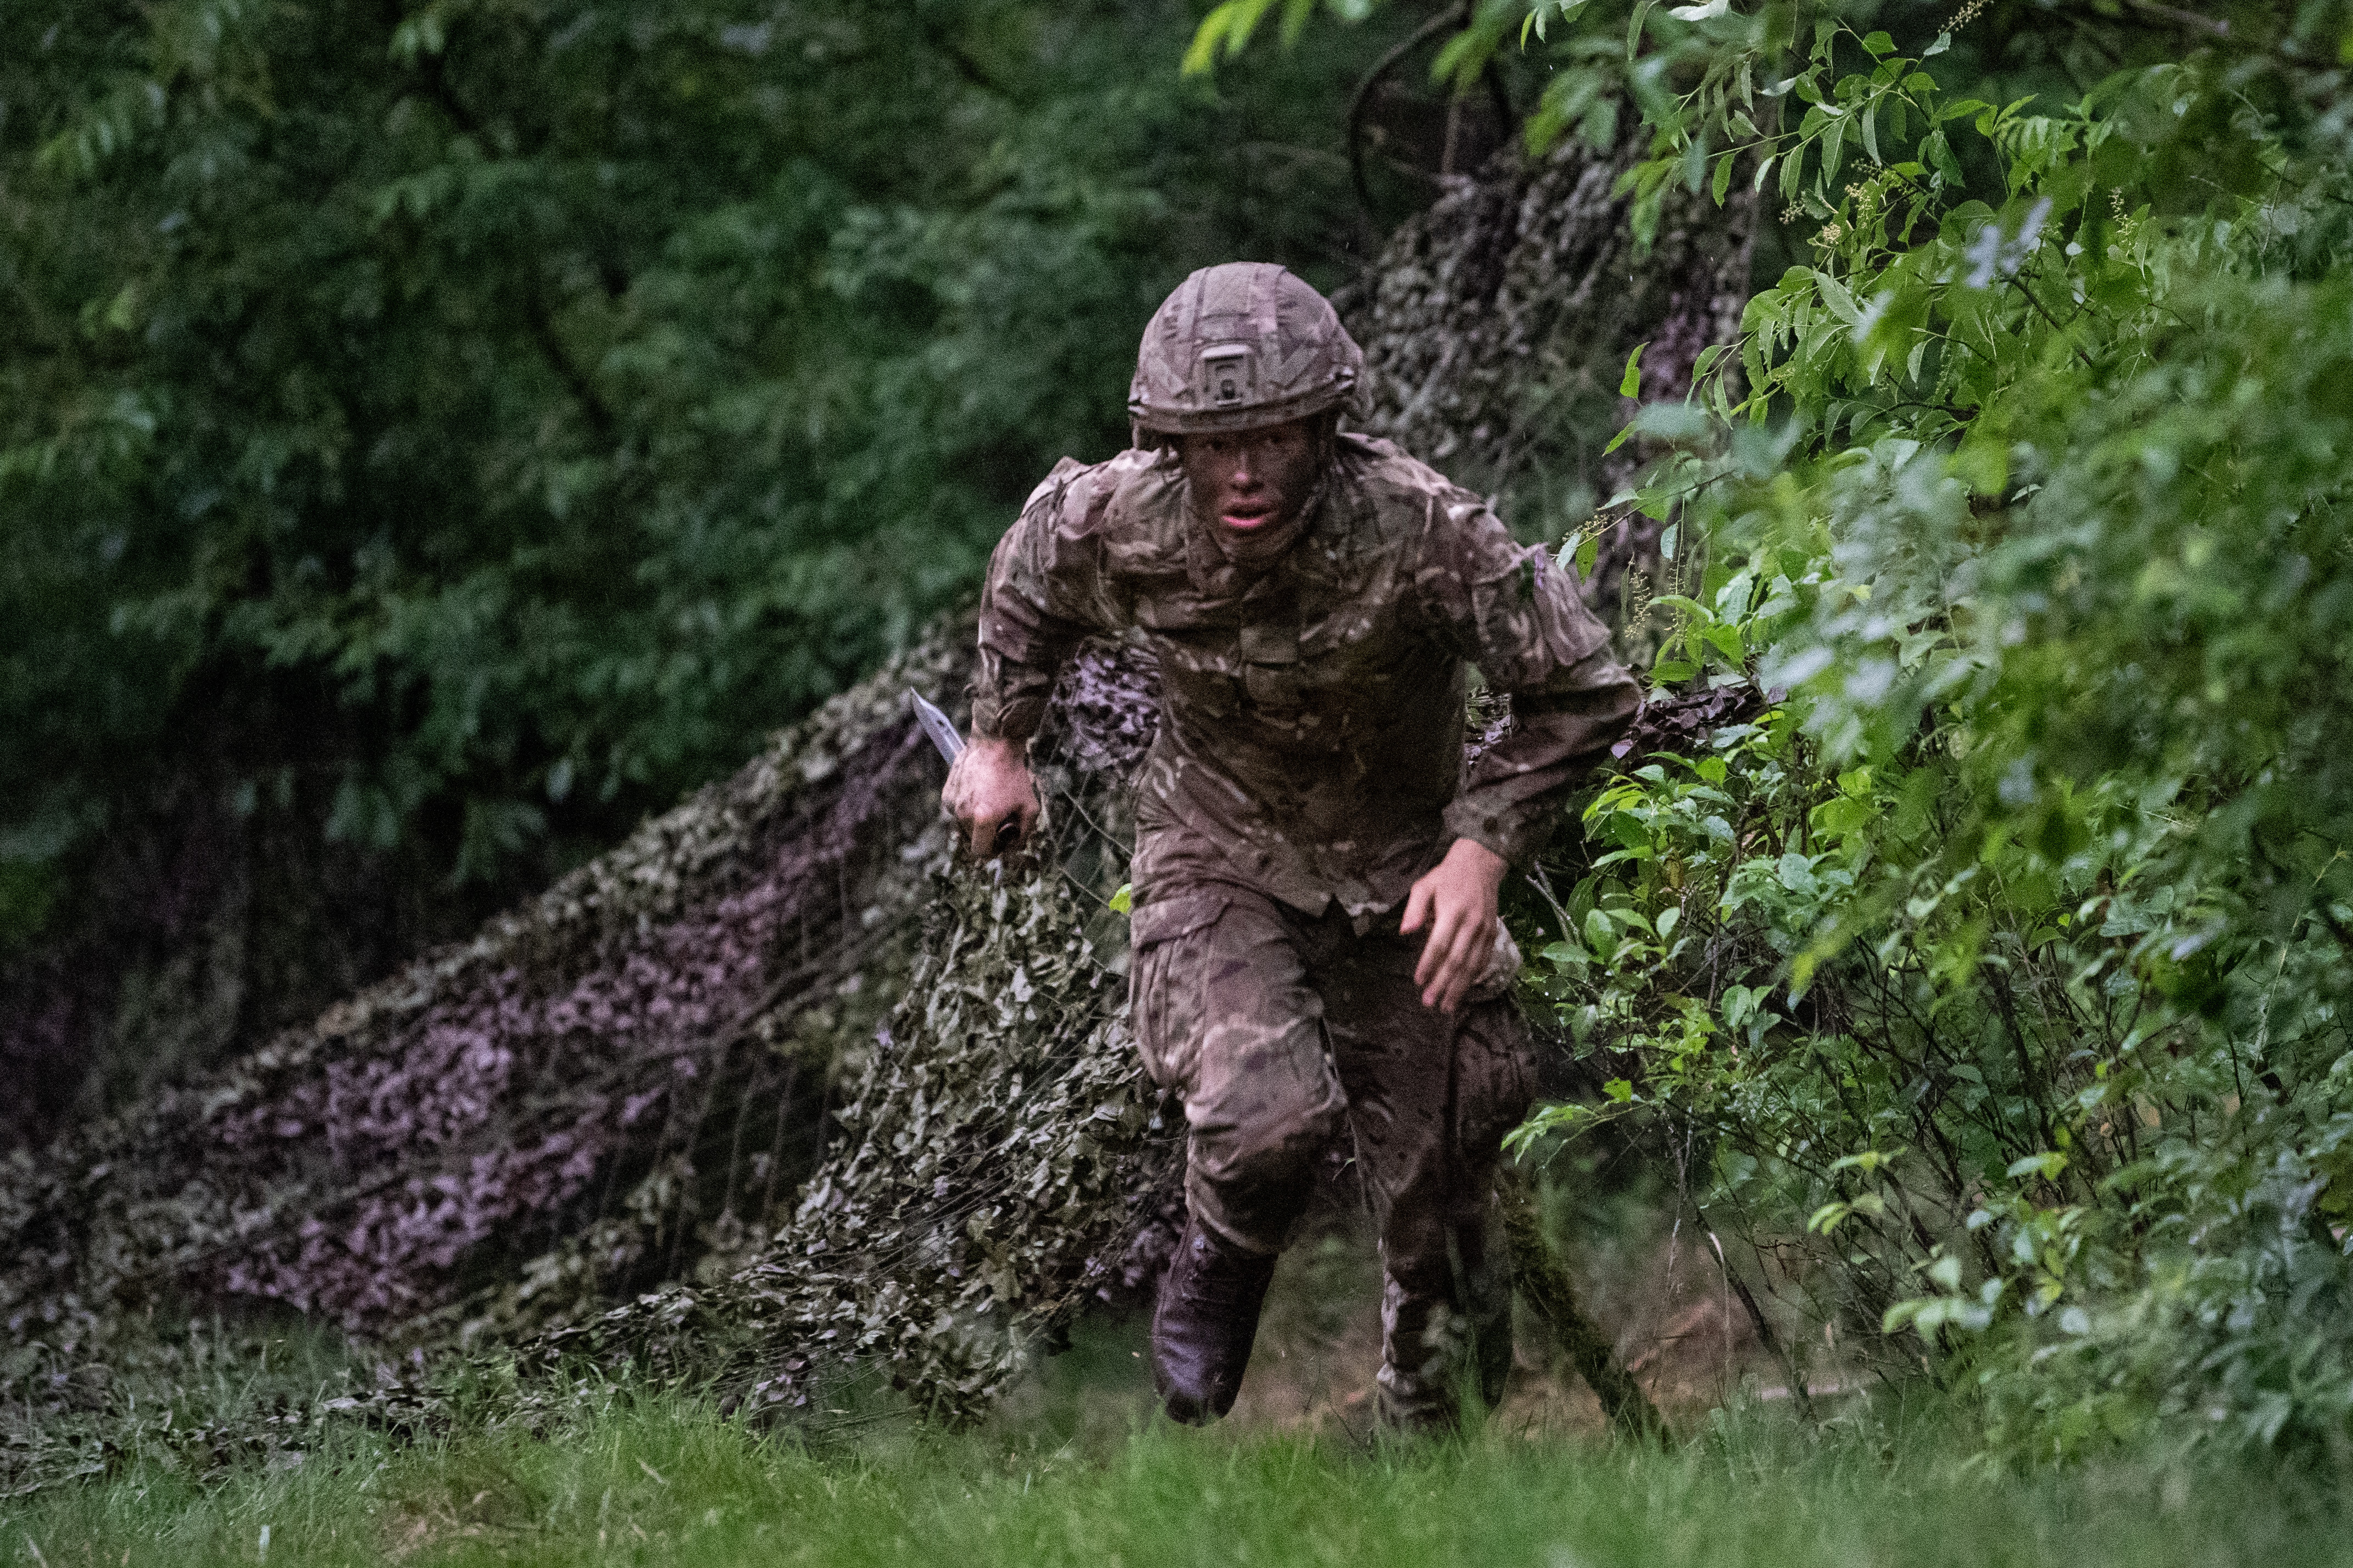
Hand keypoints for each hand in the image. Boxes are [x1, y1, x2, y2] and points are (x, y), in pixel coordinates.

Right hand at [942, 735, 1039, 857]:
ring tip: (988, 805)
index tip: (1000, 842)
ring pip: (962, 827)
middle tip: (998, 822)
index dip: (993, 851)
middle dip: (985, 836)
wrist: (994, 747)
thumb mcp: (1030, 807)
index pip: (981, 852)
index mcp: (984, 819)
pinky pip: (956, 813)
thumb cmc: (1014, 776)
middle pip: (971, 840)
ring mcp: (953, 804)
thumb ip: (1024, 833)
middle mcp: (964, 814)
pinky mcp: (947, 795)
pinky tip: (979, 795)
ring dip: (974, 823)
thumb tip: (1014, 847)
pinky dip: (966, 810)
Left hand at [1402, 838, 1508, 1012]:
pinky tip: (1464, 990)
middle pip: (1457, 960)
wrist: (1482, 863)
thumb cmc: (1447, 876)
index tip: (1418, 981)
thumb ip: (1414, 908)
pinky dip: (1474, 977)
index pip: (1439, 944)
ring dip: (1459, 987)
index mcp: (1453, 911)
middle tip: (1430, 1002)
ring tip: (1447, 1006)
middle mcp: (1472, 923)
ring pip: (1472, 965)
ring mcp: (1485, 930)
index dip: (1429, 965)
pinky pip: (1484, 959)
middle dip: (1443, 984)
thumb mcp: (1424, 885)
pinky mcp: (1493, 933)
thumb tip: (1405, 932)